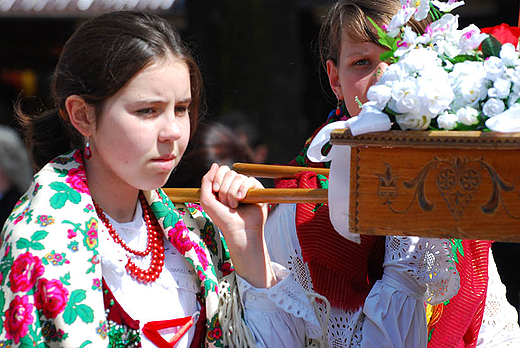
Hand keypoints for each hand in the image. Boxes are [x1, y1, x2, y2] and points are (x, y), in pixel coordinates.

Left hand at [200, 163, 275, 287]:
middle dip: (224, 189)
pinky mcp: (257, 189)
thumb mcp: (207, 200)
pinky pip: (249, 180)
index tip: (216, 192)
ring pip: (238, 177)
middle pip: (229, 172)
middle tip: (226, 203)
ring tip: (234, 205)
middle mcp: (235, 185)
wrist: (238, 231)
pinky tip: (242, 200)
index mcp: (223, 185)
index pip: (221, 170)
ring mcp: (246, 187)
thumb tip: (215, 165)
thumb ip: (206, 181)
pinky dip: (243, 190)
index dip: (217, 178)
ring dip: (232, 193)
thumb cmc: (222, 218)